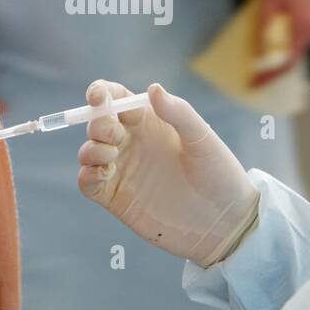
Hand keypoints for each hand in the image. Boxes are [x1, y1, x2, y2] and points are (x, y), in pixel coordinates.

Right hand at [77, 80, 258, 266]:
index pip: (115, 99)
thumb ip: (178, 112)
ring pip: (88, 151)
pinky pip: (87, 182)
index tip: (99, 98)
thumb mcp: (202, 138)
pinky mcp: (116, 198)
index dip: (101, 93)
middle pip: (97, 123)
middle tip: (115, 134)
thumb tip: (153, 88)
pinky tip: (104, 174)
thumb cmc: (219, 174)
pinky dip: (87, 174)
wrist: (223, 222)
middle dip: (98, 123)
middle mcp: (132, 143)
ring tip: (112, 154)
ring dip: (91, 148)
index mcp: (150, 122)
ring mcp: (122, 170)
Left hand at [253, 0, 309, 85]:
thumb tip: (259, 55)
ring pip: (304, 41)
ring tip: (268, 46)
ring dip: (287, 44)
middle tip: (258, 68)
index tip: (256, 83)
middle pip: (298, 51)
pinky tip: (283, 30)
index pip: (289, 59)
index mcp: (307, 24)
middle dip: (278, 59)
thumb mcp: (268, 0)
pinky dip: (296, 33)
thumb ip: (264, 30)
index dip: (271, 74)